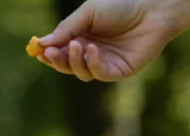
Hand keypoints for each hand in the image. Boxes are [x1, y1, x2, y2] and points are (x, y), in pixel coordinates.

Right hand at [35, 0, 189, 81]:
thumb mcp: (88, 13)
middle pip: (67, 65)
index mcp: (82, 36)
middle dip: (57, 60)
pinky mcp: (118, 71)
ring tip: (75, 45)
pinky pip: (98, 74)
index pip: (60, 50)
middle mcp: (91, 51)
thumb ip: (67, 29)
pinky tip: (91, 50)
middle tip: (50, 54)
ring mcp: (104, 63)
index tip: (37, 51)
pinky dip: (91, 64)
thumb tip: (42, 44)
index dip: (48, 52)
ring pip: (80, 72)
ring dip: (73, 61)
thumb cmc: (120, 5)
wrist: (151, 9)